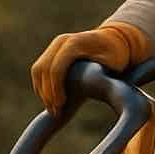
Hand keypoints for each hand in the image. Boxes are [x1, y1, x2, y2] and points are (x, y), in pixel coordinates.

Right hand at [31, 23, 147, 114]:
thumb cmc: (116, 55)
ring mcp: (55, 45)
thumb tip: (89, 88)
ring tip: (53, 109)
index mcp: (75, 43)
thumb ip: (99, 75)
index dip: (55, 89)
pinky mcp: (51, 52)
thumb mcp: (112, 64)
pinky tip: (50, 101)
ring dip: (42, 91)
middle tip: (55, 112)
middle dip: (47, 93)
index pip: (56, 68)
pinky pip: (39, 70)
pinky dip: (41, 87)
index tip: (60, 106)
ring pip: (38, 70)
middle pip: (43, 69)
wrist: (114, 41)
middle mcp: (61, 41)